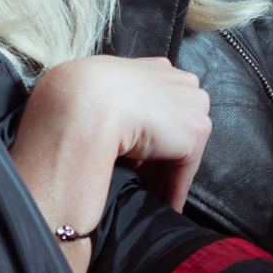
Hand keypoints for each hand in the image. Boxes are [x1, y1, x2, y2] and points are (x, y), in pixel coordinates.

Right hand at [38, 55, 210, 209]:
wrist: (83, 105)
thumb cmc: (77, 98)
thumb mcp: (99, 93)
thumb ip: (120, 106)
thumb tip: (123, 135)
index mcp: (154, 68)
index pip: (163, 103)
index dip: (154, 131)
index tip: (143, 158)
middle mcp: (179, 79)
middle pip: (179, 123)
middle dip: (167, 150)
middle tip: (147, 180)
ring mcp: (191, 103)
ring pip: (183, 146)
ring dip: (169, 170)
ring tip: (152, 194)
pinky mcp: (195, 131)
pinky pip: (186, 169)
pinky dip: (174, 190)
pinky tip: (164, 204)